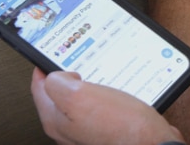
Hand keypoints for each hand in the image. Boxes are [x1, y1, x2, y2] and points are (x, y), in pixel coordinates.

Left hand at [31, 68, 184, 144]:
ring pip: (83, 99)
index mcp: (56, 119)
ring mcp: (88, 129)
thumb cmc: (120, 126)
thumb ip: (59, 82)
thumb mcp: (79, 95)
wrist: (150, 143)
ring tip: (101, 74)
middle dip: (69, 75)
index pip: (40, 87)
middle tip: (81, 62)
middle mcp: (69, 128)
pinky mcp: (107, 129)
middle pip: (60, 94)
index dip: (46, 66)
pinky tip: (118, 91)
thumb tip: (59, 75)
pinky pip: (101, 106)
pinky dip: (107, 95)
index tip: (54, 54)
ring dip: (91, 84)